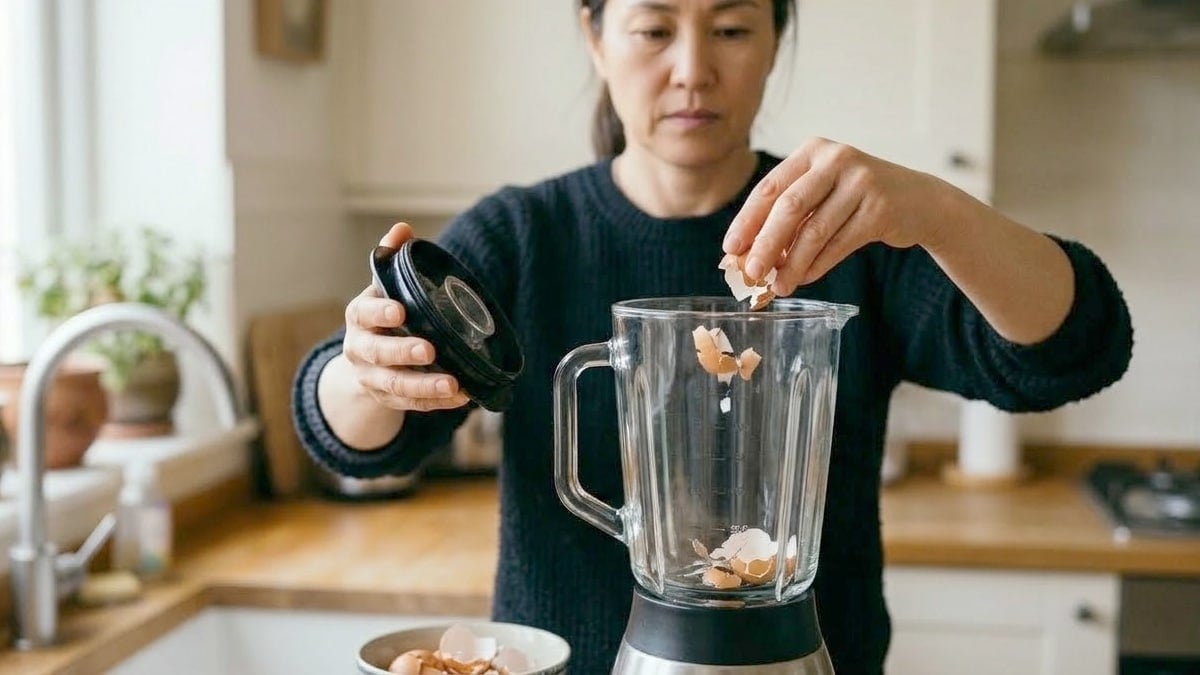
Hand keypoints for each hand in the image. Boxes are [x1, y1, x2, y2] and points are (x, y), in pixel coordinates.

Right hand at [341, 223, 470, 412]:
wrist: (362, 360)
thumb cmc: (381, 315)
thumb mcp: (382, 288)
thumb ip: (392, 259)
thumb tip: (402, 229)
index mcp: (359, 318)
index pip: (364, 314)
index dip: (379, 313)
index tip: (400, 310)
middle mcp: (360, 351)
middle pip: (378, 354)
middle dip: (403, 352)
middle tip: (429, 350)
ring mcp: (373, 379)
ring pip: (396, 386)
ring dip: (425, 387)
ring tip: (453, 384)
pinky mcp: (390, 400)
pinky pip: (414, 406)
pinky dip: (437, 403)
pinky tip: (462, 397)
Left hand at [723, 138, 953, 294]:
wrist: (918, 200)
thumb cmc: (855, 199)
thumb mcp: (821, 192)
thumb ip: (789, 215)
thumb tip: (747, 255)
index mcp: (812, 151)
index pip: (769, 188)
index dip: (746, 221)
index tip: (729, 250)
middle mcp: (836, 159)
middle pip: (789, 207)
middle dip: (765, 244)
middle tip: (750, 274)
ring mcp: (861, 181)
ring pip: (815, 230)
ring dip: (792, 264)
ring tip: (778, 287)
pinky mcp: (880, 208)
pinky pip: (839, 243)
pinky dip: (818, 265)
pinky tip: (804, 278)